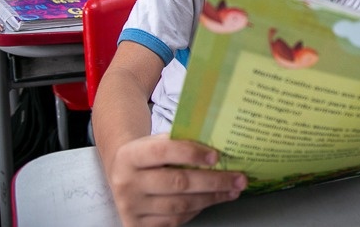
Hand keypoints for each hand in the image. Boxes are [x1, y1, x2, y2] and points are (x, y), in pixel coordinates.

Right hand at [108, 134, 246, 226]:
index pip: (163, 151)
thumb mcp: (154, 142)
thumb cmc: (148, 155)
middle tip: (238, 178)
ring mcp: (131, 207)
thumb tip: (218, 149)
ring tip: (232, 190)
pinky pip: (175, 220)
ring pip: (179, 205)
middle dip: (213, 181)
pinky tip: (212, 200)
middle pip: (177, 182)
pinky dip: (197, 210)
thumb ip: (179, 142)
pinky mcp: (137, 225)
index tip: (216, 156)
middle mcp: (127, 183)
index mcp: (130, 156)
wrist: (121, 175)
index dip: (191, 153)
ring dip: (211, 198)